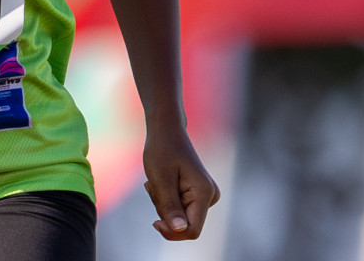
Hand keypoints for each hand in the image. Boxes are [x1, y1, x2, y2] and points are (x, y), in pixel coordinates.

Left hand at [142, 121, 219, 240]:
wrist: (167, 130)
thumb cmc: (162, 151)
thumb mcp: (161, 180)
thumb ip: (170, 207)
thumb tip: (180, 230)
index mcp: (204, 193)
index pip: (192, 231)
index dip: (172, 232)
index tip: (154, 222)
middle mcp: (210, 196)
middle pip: (183, 224)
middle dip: (164, 211)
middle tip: (154, 187)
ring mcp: (206, 195)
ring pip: (179, 217)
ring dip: (163, 204)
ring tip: (158, 181)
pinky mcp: (199, 194)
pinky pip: (179, 209)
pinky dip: (166, 200)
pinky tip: (163, 182)